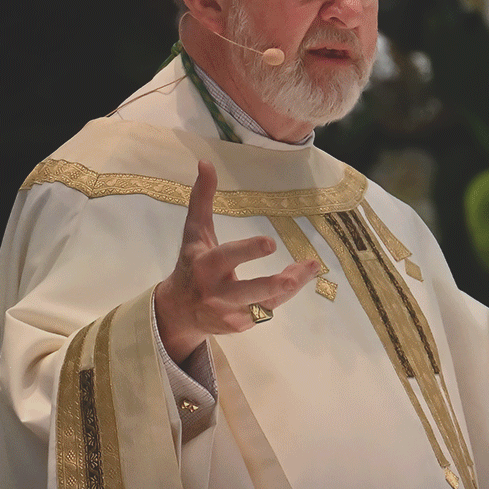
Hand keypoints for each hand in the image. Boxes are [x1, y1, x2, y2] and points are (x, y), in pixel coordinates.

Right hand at [153, 160, 318, 363]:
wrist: (177, 311)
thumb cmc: (191, 264)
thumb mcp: (194, 233)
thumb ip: (201, 200)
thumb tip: (205, 162)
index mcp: (205, 265)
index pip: (227, 258)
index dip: (248, 252)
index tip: (271, 243)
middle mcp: (215, 292)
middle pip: (246, 291)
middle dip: (271, 285)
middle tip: (294, 276)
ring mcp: (228, 312)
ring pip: (264, 304)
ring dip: (289, 287)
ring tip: (312, 268)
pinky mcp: (239, 326)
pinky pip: (266, 311)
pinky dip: (284, 295)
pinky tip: (300, 277)